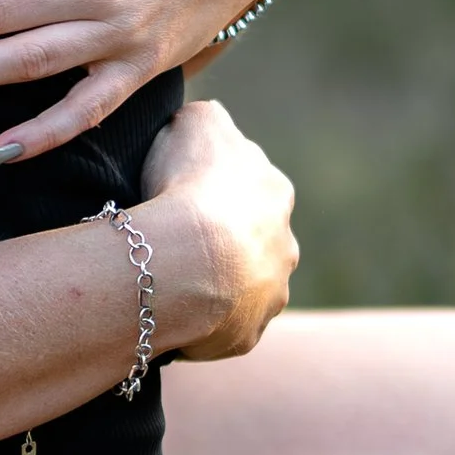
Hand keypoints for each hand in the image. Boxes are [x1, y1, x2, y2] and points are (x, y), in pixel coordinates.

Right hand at [137, 95, 297, 361]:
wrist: (190, 260)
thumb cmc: (189, 185)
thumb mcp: (198, 122)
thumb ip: (208, 121)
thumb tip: (207, 126)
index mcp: (275, 192)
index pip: (249, 188)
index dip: (215, 190)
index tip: (183, 195)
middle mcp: (285, 245)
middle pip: (253, 241)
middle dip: (223, 241)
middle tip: (177, 240)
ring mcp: (271, 293)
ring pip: (244, 287)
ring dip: (216, 282)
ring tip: (169, 279)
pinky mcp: (248, 333)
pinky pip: (223, 326)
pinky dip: (201, 320)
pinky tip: (170, 308)